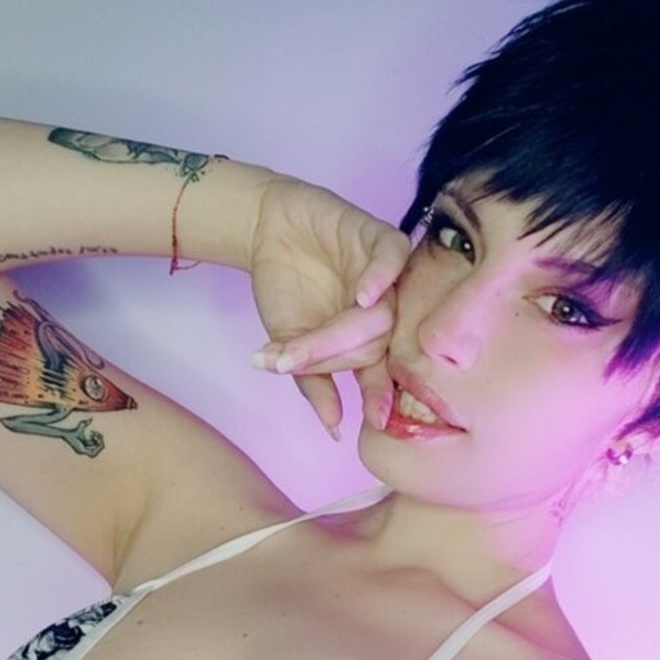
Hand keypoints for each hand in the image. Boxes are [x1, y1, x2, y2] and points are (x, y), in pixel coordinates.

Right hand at [247, 174, 411, 436]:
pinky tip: (362, 296)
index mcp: (366, 341)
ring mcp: (383, 277)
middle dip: (332, 357)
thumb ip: (312, 381)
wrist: (265, 232)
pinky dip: (381, 278)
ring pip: (383, 314)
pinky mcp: (378, 238)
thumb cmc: (283, 290)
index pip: (378, 372)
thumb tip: (334, 427)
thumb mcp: (289, 344)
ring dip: (348, 330)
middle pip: (375, 345)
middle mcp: (381, 312)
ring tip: (311, 338)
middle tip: (294, 359)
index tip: (376, 419)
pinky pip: (393, 259)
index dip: (377, 394)